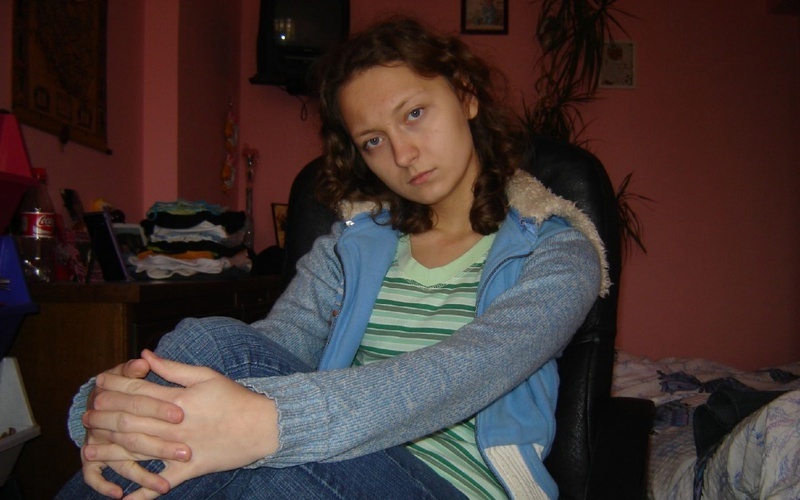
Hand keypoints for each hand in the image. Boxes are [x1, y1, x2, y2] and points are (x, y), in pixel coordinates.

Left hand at [83, 350, 279, 498]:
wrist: (263, 426)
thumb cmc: (235, 398)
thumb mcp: (206, 376)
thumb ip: (173, 368)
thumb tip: (146, 355)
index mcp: (179, 400)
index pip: (138, 392)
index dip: (114, 388)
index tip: (97, 386)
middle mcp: (175, 425)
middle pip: (131, 421)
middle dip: (104, 419)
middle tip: (84, 419)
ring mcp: (181, 448)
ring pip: (139, 452)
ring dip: (112, 453)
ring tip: (90, 452)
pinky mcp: (190, 468)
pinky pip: (162, 482)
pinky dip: (143, 493)